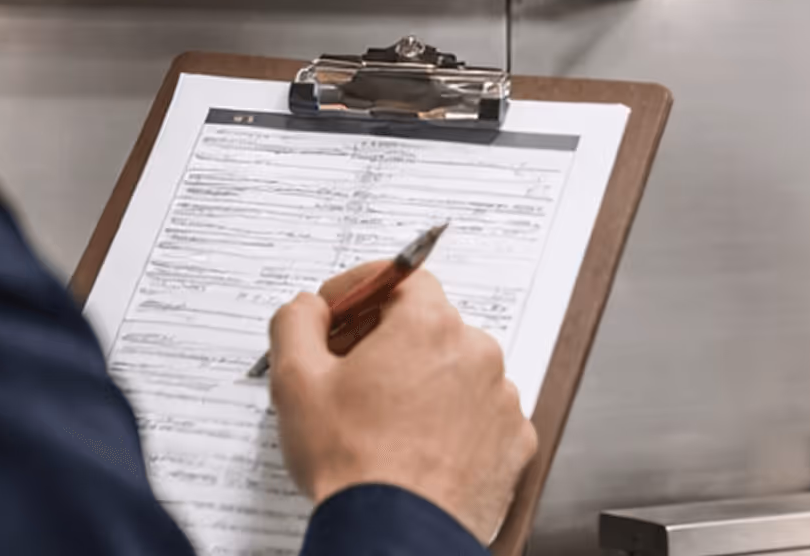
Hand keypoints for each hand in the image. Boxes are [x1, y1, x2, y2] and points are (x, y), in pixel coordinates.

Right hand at [269, 261, 537, 540]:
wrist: (395, 533)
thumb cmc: (352, 463)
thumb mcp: (295, 381)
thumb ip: (296, 323)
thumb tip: (307, 308)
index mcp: (428, 325)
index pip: (401, 278)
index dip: (361, 291)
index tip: (336, 313)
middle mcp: (476, 353)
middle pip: (428, 326)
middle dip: (386, 341)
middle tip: (347, 373)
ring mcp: (501, 400)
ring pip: (455, 372)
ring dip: (422, 383)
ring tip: (382, 422)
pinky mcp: (514, 443)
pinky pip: (480, 415)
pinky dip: (452, 423)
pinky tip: (417, 446)